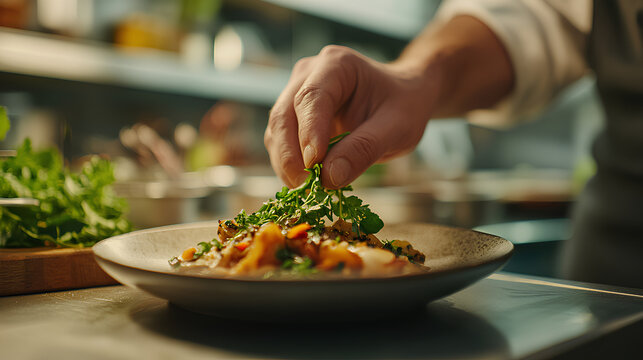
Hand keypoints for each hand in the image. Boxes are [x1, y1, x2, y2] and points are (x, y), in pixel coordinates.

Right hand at [264, 45, 440, 188]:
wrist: (402, 99)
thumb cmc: (404, 106)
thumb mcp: (397, 127)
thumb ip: (365, 149)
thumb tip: (329, 177)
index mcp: (336, 65)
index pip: (312, 97)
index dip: (309, 132)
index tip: (315, 165)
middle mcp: (308, 74)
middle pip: (284, 115)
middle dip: (290, 155)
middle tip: (305, 187)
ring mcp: (296, 94)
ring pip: (277, 131)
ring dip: (286, 163)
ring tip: (308, 190)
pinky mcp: (293, 117)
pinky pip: (281, 142)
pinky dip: (289, 165)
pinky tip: (306, 183)